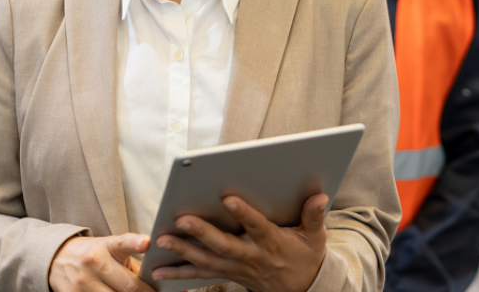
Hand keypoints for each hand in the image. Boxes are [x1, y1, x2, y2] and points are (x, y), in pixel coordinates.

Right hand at [50, 233, 153, 291]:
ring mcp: (83, 281)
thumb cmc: (94, 254)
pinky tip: (109, 291)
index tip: (147, 243)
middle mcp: (95, 262)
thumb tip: (154, 282)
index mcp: (108, 246)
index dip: (136, 244)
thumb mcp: (113, 250)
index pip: (123, 243)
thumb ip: (133, 265)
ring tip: (125, 290)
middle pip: (128, 286)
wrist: (58, 259)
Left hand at [151, 194, 328, 291]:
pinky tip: (159, 270)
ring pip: (208, 260)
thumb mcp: (315, 238)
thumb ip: (314, 217)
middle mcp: (252, 256)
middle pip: (224, 245)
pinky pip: (201, 274)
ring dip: (184, 252)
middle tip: (182, 219)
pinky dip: (179, 272)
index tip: (228, 198)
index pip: (257, 227)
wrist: (300, 290)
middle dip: (202, 233)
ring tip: (163, 240)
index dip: (244, 214)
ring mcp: (237, 268)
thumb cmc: (305, 257)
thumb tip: (320, 197)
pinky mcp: (227, 274)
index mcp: (273, 243)